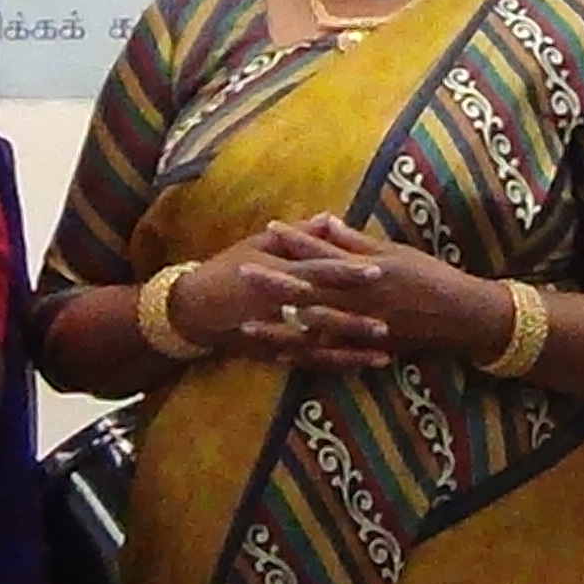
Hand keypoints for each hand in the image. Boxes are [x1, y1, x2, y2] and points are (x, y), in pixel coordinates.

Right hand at [172, 222, 394, 369]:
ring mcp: (276, 333)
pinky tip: (360, 365)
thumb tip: (330, 218)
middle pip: (325, 311)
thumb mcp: (258, 245)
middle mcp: (279, 305)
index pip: (319, 270)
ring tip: (385, 348)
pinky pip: (309, 362)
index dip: (348, 271)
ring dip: (352, 347)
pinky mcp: (274, 353)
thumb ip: (298, 235)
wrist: (192, 308)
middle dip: (358, 316)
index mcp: (278, 273)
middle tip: (391, 318)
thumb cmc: (227, 269)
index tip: (378, 269)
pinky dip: (335, 364)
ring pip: (321, 343)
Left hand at [263, 215, 513, 361]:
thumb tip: (326, 222)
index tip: (269, 228)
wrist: (460, 314)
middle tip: (241, 273)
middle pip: (308, 289)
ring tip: (246, 322)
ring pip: (311, 327)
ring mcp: (360, 327)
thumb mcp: (395, 252)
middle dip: (273, 281)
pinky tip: (279, 355)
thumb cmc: (430, 276)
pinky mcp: (366, 349)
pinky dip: (304, 355)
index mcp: (365, 269)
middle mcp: (359, 298)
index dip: (295, 240)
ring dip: (279, 324)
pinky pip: (329, 355)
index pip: (323, 252)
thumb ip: (357, 242)